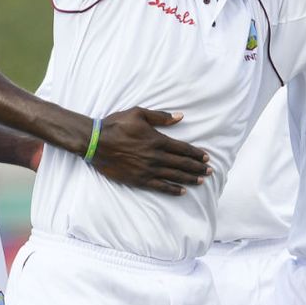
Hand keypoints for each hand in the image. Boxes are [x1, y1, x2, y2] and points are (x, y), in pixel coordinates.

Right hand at [87, 108, 211, 195]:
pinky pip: (159, 186)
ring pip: (173, 175)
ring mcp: (147, 169)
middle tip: (210, 171)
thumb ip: (161, 116)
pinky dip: (172, 189)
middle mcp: (155, 156)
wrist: (95, 142)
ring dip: (189, 178)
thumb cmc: (116, 124)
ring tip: (201, 180)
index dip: (196, 153)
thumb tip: (180, 117)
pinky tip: (182, 191)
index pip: (182, 148)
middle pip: (181, 163)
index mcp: (157, 140)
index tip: (206, 157)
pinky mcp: (138, 179)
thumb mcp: (139, 113)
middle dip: (197, 167)